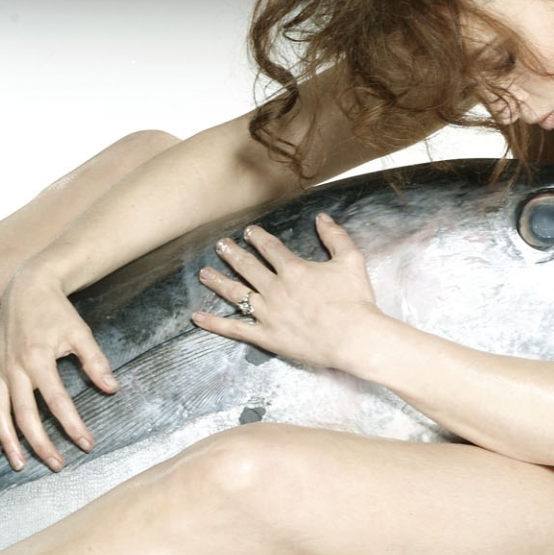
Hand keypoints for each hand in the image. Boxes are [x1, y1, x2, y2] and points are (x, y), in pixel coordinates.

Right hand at [0, 263, 118, 470]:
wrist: (27, 286)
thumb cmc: (55, 310)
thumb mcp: (80, 332)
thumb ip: (95, 362)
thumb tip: (112, 388)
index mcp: (37, 358)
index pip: (57, 401)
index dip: (72, 425)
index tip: (86, 443)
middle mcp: (13, 368)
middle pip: (25, 415)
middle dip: (41, 443)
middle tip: (57, 465)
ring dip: (7, 441)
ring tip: (18, 464)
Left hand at [192, 214, 382, 370]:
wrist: (355, 337)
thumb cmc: (356, 300)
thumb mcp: (351, 260)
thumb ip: (335, 236)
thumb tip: (322, 217)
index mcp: (293, 269)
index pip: (270, 248)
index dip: (258, 237)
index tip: (249, 232)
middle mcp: (275, 288)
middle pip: (247, 267)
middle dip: (232, 254)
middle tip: (220, 246)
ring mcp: (267, 313)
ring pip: (235, 294)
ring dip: (217, 282)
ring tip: (204, 273)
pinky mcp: (266, 336)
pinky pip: (235, 329)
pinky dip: (214, 323)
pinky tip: (197, 317)